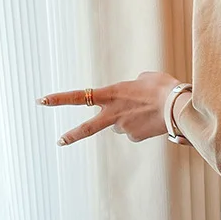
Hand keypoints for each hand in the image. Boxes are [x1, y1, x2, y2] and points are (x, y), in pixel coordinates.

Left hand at [37, 71, 181, 145]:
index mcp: (111, 94)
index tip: (41, 101)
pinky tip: (154, 119)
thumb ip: (131, 86)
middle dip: (72, 135)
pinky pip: (135, 131)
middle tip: (59, 141)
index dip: (59, 99)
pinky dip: (142, 125)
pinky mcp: (136, 137)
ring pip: (121, 125)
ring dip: (129, 118)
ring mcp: (124, 128)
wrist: (179, 106)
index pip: (79, 97)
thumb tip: (130, 98)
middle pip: (88, 128)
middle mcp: (113, 114)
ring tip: (149, 109)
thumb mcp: (144, 78)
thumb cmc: (163, 88)